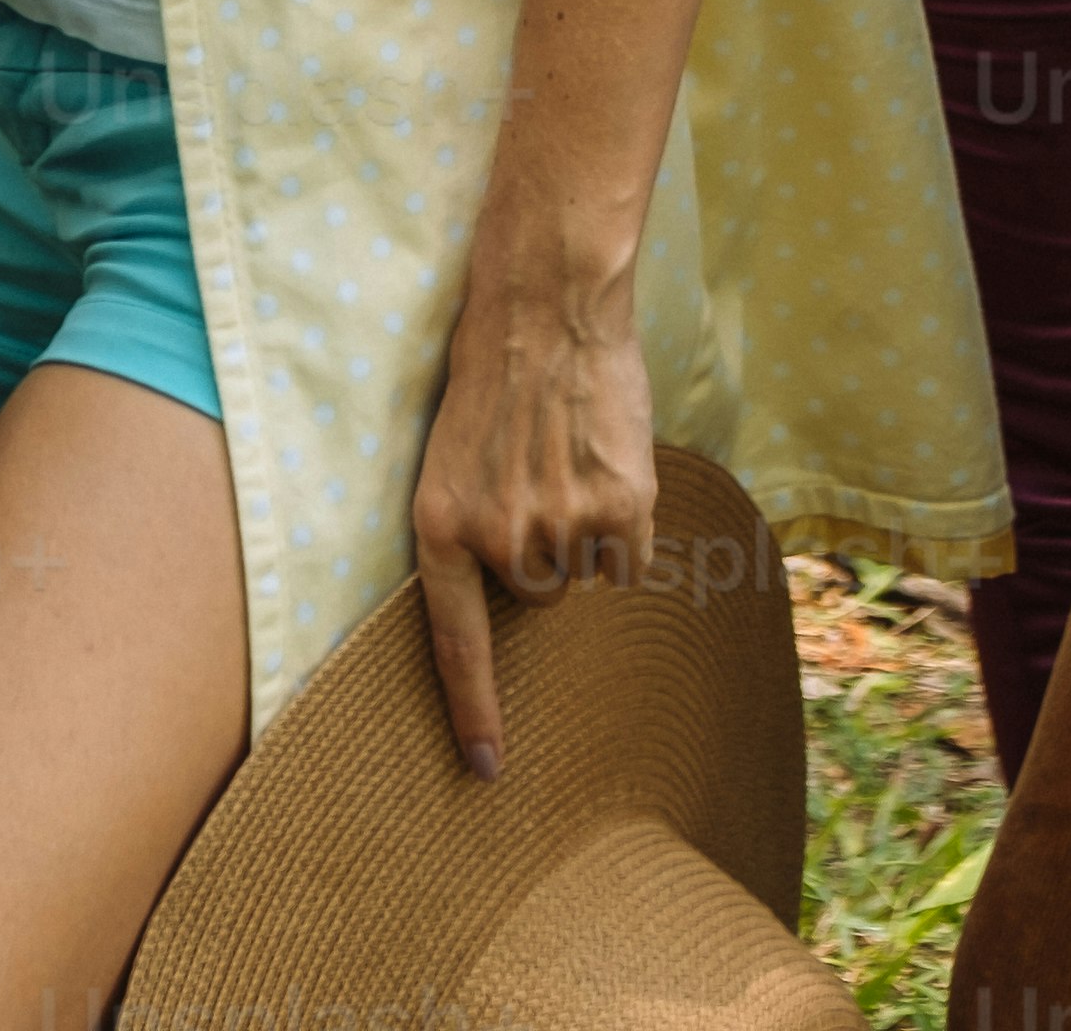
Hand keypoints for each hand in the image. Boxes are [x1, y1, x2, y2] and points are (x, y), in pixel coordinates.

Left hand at [409, 257, 657, 777]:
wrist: (548, 302)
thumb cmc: (495, 369)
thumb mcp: (454, 454)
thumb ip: (475, 527)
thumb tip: (514, 590)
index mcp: (440, 526)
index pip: (455, 644)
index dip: (473, 710)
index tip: (487, 768)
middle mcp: (499, 539)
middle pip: (536, 593)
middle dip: (542, 548)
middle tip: (537, 474)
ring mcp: (561, 526)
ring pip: (584, 570)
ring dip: (584, 529)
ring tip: (568, 455)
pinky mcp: (619, 508)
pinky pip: (629, 555)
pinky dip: (626, 520)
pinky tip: (607, 461)